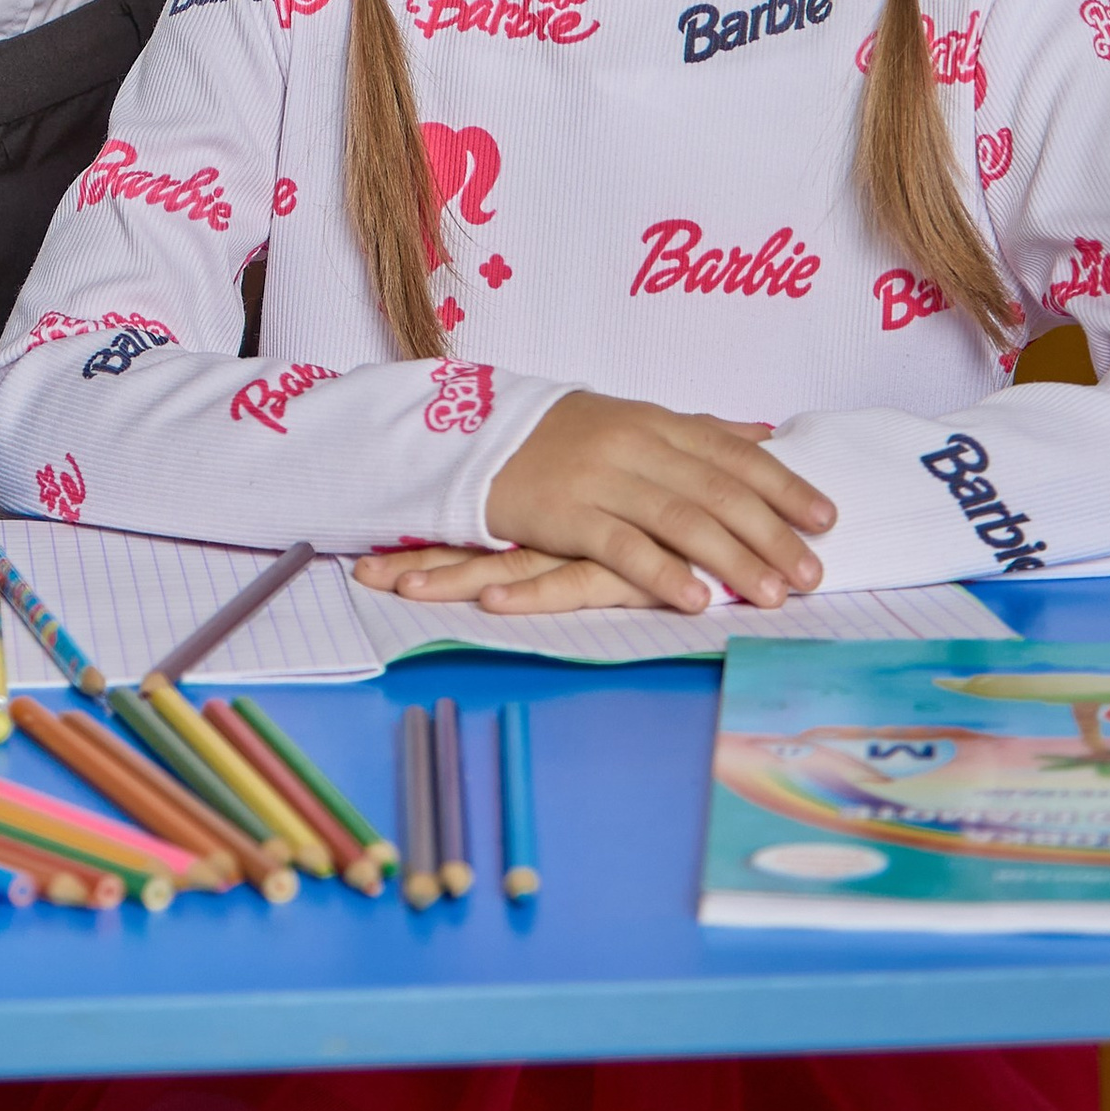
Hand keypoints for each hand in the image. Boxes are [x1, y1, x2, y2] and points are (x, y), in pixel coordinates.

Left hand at [356, 537, 677, 615]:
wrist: (749, 517)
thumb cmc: (690, 517)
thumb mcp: (638, 507)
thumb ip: (593, 512)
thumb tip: (583, 526)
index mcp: (559, 507)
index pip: (480, 520)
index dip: (427, 537)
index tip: (371, 560)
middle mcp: (563, 523)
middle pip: (479, 541)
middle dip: (421, 559)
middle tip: (360, 577)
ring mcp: (587, 544)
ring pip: (509, 562)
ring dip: (453, 577)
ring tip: (399, 589)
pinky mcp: (620, 568)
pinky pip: (567, 583)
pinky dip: (529, 594)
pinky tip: (492, 602)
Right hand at [455, 390, 835, 615]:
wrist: (482, 439)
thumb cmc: (568, 436)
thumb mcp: (637, 420)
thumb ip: (702, 431)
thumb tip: (768, 435)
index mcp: (657, 421)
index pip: (733, 454)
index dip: (784, 485)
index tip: (826, 519)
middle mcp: (635, 445)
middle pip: (716, 490)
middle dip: (771, 533)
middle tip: (812, 572)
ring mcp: (601, 478)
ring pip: (680, 519)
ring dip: (732, 559)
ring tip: (771, 594)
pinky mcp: (566, 514)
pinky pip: (622, 546)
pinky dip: (663, 572)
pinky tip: (697, 599)